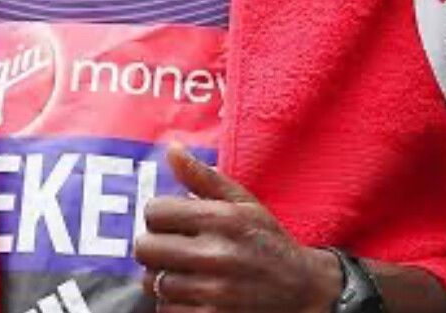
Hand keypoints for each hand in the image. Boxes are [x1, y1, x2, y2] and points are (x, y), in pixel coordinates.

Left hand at [136, 144, 340, 312]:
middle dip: (154, 244)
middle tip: (171, 245)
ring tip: (185, 269)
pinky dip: (172, 302)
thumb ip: (203, 176)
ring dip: (163, 275)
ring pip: (152, 281)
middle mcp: (214, 254)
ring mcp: (210, 291)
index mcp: (222, 218)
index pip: (156, 211)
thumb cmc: (267, 240)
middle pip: (145, 248)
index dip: (159, 214)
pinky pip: (164, 309)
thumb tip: (172, 149)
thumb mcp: (243, 202)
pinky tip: (193, 292)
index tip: (171, 219)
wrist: (299, 289)